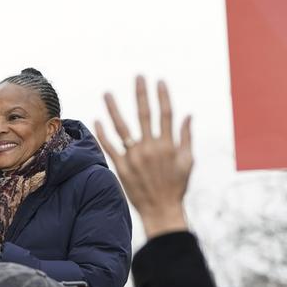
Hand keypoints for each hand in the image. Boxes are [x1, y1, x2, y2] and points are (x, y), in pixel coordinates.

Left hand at [95, 76, 192, 237]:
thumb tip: (188, 115)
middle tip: (137, 76)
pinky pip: (109, 147)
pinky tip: (97, 120)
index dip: (162, 96)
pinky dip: (102, 133)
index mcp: (168, 145)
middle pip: (144, 115)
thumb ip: (186, 137)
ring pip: (122, 127)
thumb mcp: (188, 161)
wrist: (161, 210)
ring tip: (107, 93)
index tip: (158, 81)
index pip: (165, 114)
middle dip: (141, 94)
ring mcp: (134, 157)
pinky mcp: (122, 167)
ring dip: (113, 108)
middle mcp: (150, 148)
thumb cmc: (176, 186)